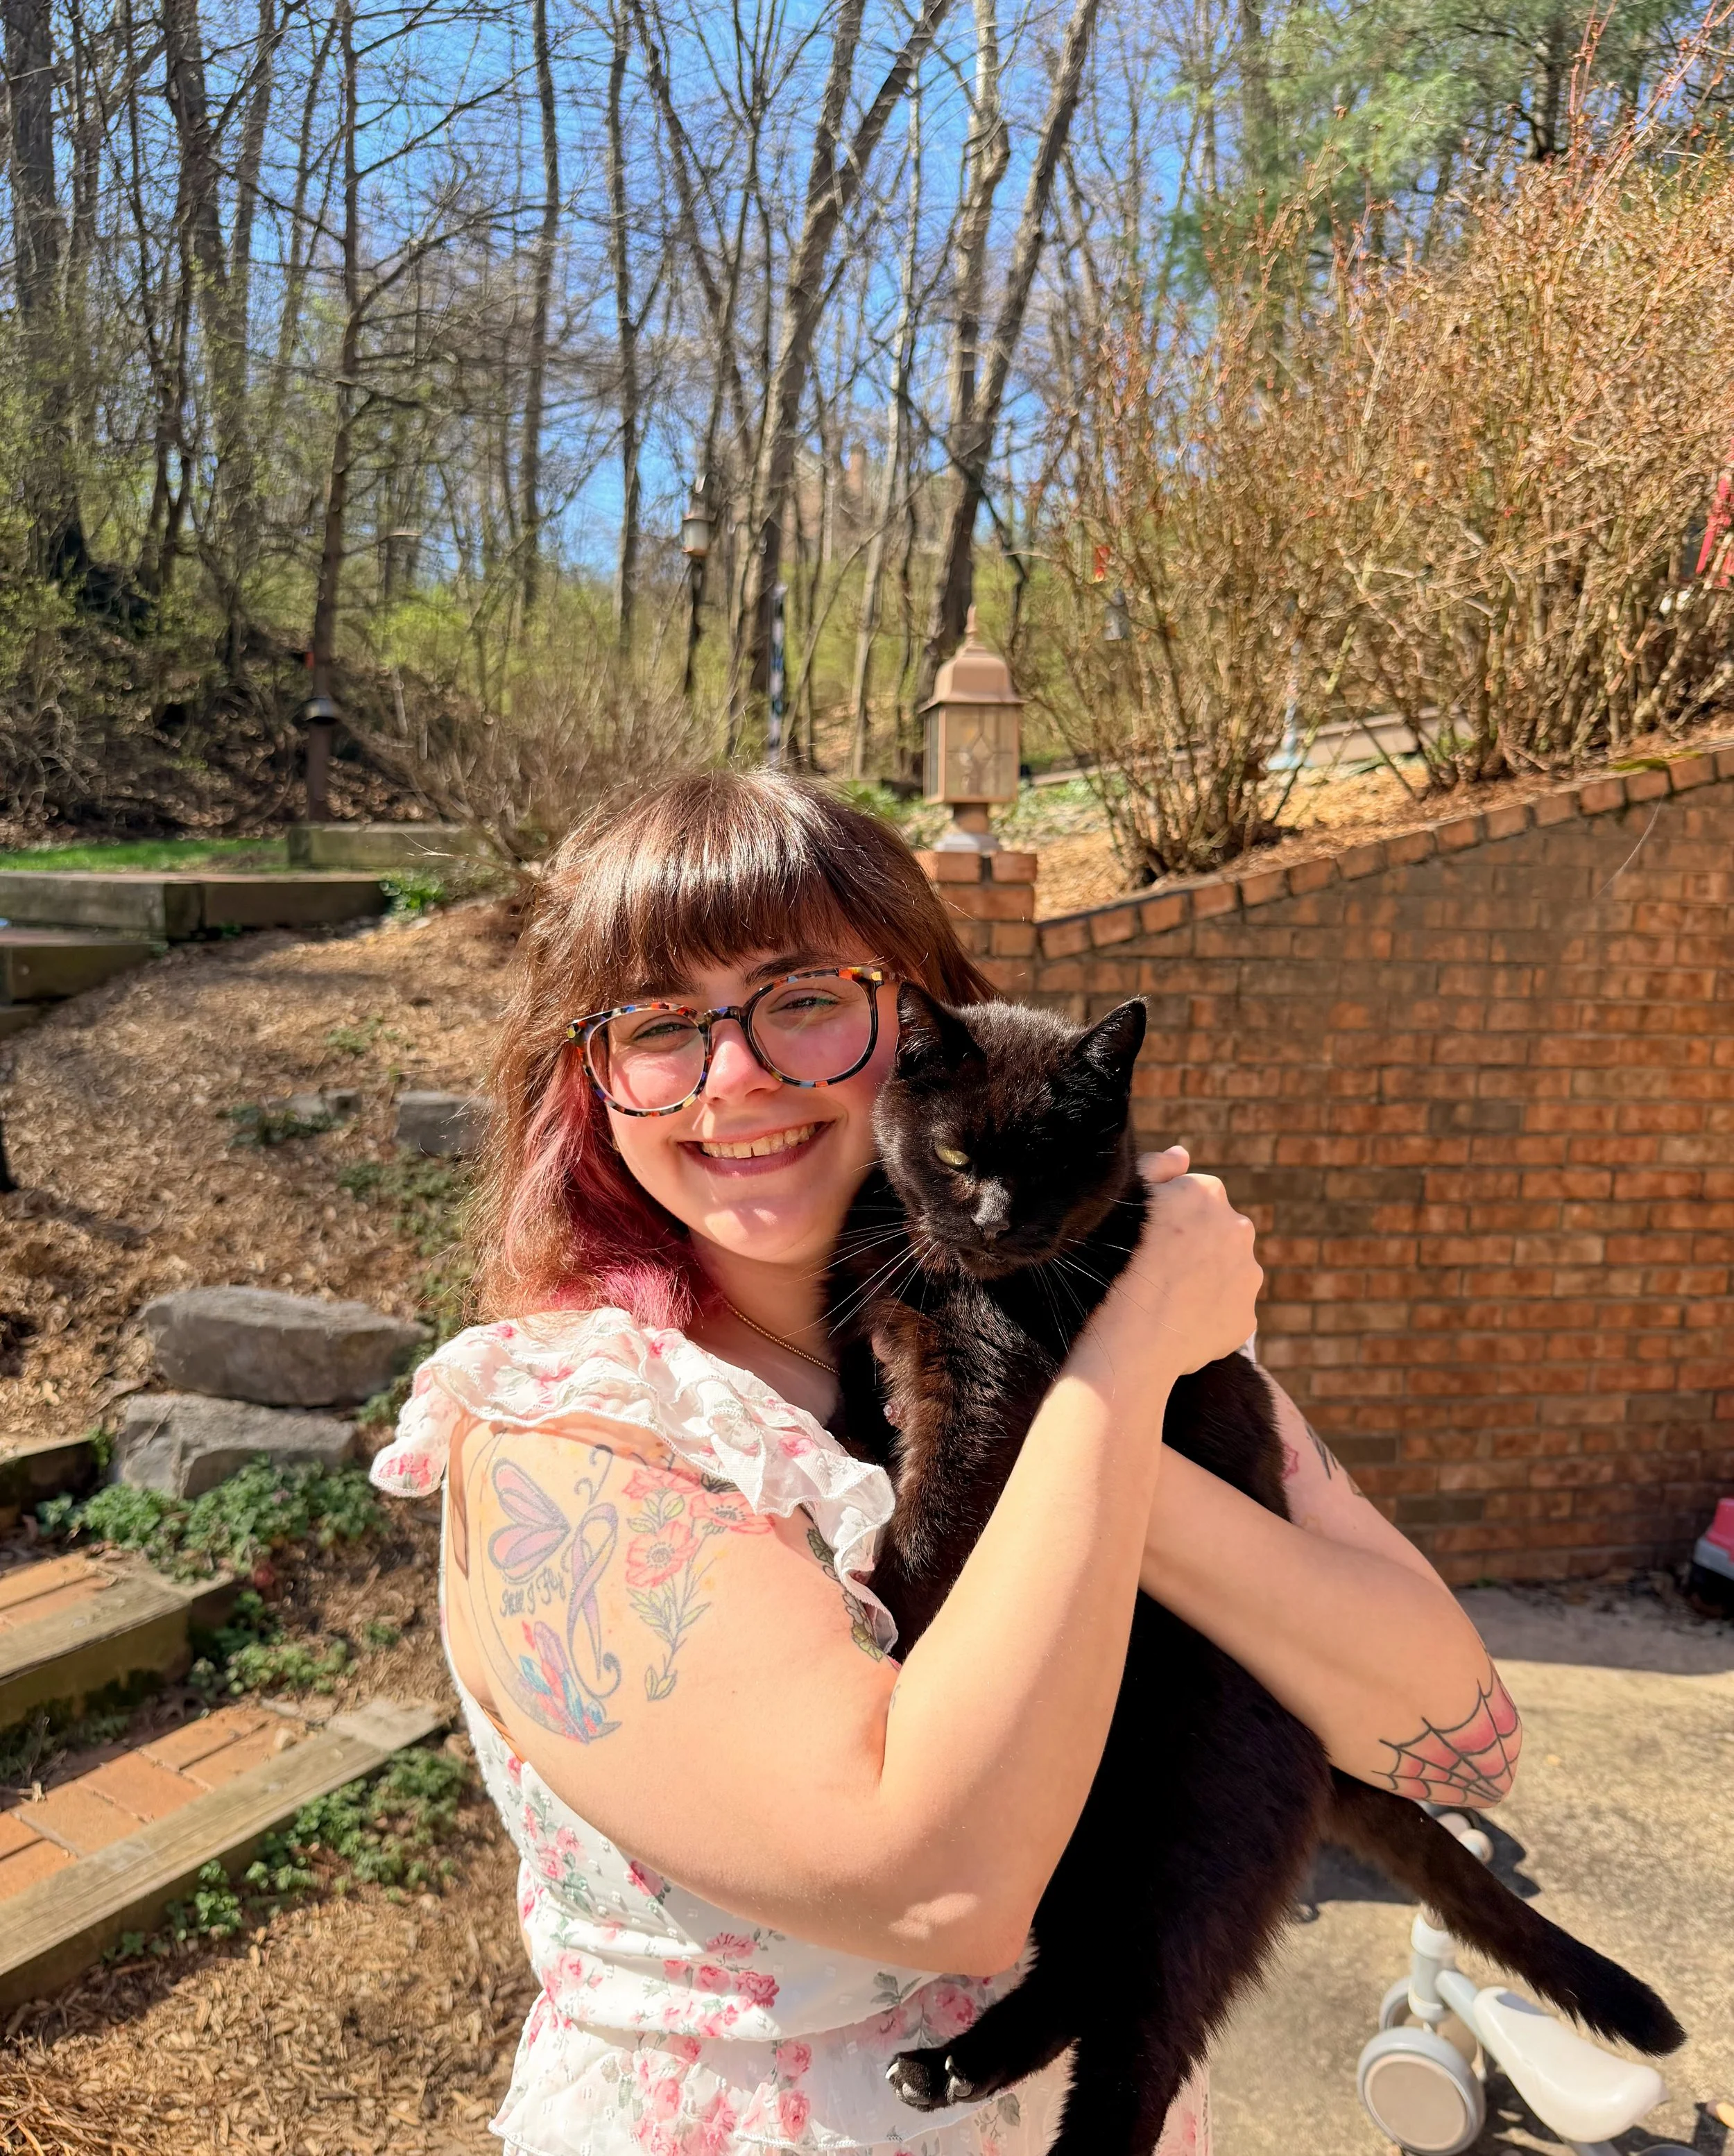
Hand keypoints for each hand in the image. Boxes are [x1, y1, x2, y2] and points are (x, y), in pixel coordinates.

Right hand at [1072, 1151, 1261, 1391]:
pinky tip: (1178, 1326)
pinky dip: (1208, 1317)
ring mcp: (1247, 1276)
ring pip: (1225, 1272)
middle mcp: (1238, 1228)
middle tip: (1156, 1270)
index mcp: (1207, 1192)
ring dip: (1204, 1281)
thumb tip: (1183, 1154)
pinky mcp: (1246, 1319)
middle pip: (1215, 1232)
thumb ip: (1156, 1168)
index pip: (1193, 1197)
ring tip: (1166, 1300)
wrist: (1130, 1338)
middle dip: (1194, 1246)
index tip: (1147, 1238)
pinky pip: (1227, 1312)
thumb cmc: (1116, 1264)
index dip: (1168, 1217)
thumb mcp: (1126, 1198)